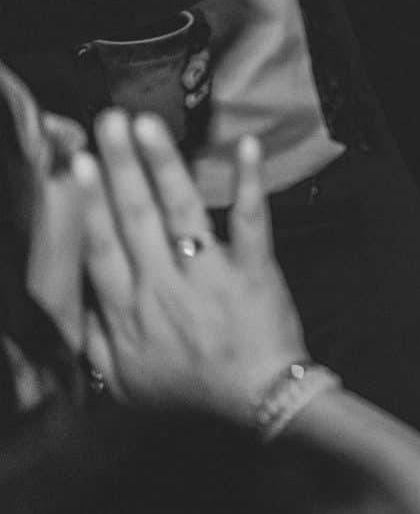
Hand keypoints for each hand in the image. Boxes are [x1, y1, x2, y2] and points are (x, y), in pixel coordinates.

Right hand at [78, 110, 305, 423]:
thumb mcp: (121, 381)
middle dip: (120, 166)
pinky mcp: (255, 268)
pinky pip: (253, 221)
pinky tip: (245, 147)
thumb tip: (58, 305)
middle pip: (136, 217)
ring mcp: (211, 273)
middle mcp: (164, 285)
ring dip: (164, 164)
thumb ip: (88, 340)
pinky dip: (250, 183)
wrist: (257, 402)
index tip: (74, 165)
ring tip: (147, 124)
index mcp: (128, 310)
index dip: (86, 205)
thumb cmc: (188, 391)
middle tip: (107, 121)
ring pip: (182, 210)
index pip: (101, 248)